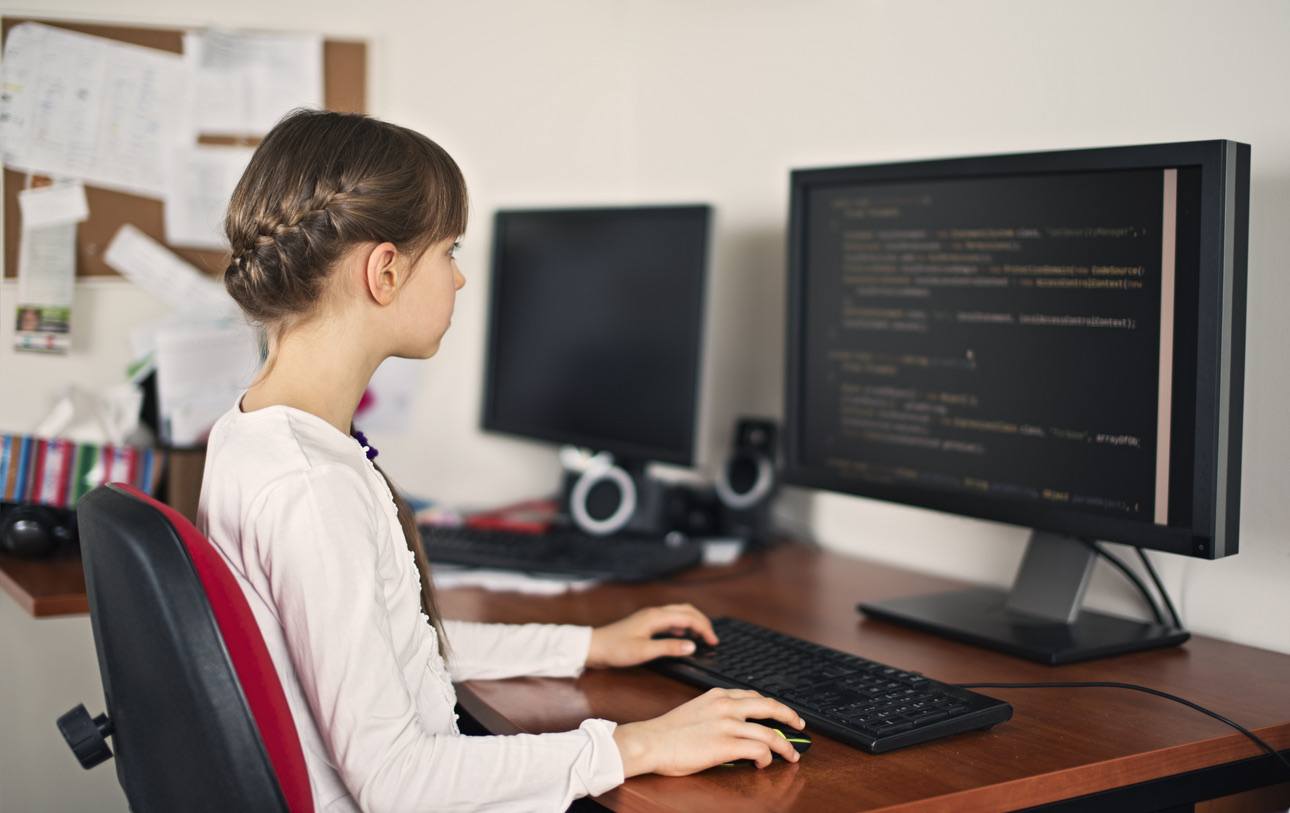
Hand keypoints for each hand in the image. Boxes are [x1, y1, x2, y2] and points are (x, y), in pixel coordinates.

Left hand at [586, 604, 718, 668]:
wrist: (594, 647)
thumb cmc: (616, 649)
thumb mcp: (644, 652)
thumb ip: (669, 648)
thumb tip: (692, 646)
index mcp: (656, 617)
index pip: (689, 618)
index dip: (704, 629)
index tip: (714, 642)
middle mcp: (655, 613)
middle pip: (686, 611)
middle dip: (702, 622)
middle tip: (712, 638)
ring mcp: (650, 617)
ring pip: (678, 613)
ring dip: (693, 622)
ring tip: (702, 636)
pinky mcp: (646, 623)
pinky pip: (670, 619)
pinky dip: (682, 625)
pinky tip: (682, 637)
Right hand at [612, 688, 805, 776]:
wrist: (650, 741)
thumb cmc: (667, 732)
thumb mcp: (696, 711)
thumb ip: (716, 713)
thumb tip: (735, 727)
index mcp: (718, 695)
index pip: (754, 696)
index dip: (772, 705)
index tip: (781, 712)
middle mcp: (726, 706)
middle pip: (770, 706)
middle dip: (790, 716)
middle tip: (800, 726)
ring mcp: (728, 725)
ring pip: (770, 732)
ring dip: (785, 746)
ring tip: (791, 755)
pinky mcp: (726, 745)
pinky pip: (759, 750)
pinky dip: (767, 758)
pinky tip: (764, 764)